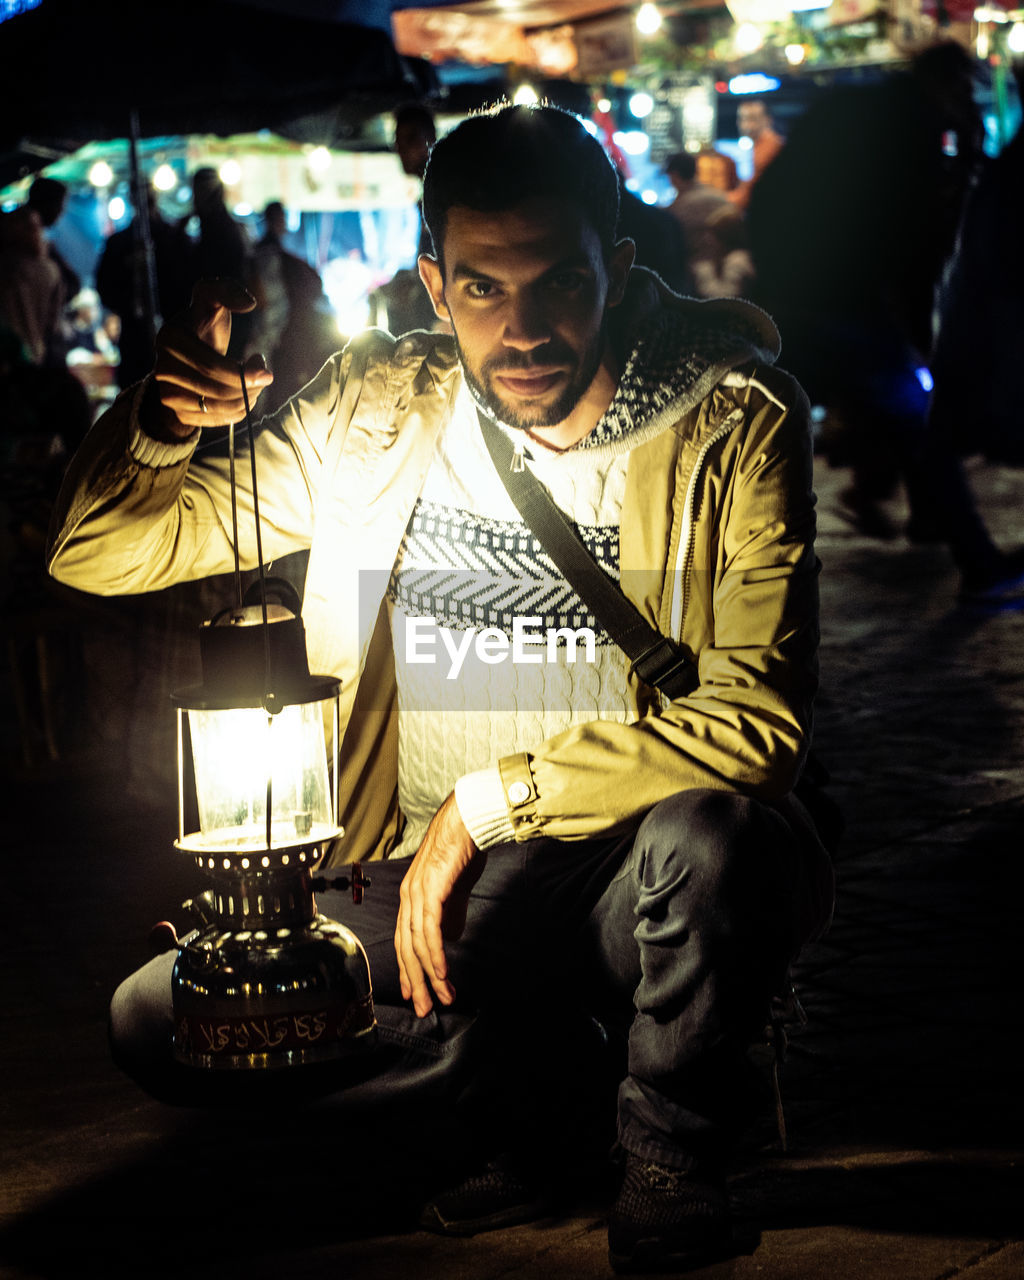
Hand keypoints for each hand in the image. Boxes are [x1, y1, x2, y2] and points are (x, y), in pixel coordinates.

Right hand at [146, 277, 273, 438]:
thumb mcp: (212, 297)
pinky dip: (236, 412)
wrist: (187, 349)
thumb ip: (228, 290)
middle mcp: (162, 369)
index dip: (243, 373)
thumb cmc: (204, 320)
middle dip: (248, 387)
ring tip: (255, 384)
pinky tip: (243, 395)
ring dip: (246, 400)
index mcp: (170, 339)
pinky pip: (215, 422)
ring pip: (217, 409)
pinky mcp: (178, 413)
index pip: (210, 366)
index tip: (267, 371)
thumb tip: (249, 303)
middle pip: (215, 391)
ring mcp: (167, 394)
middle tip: (264, 377)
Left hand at [395, 792, 484, 1017]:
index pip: (403, 939)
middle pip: (405, 947)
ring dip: (429, 975)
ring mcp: (417, 892)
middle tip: (424, 1007)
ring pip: (416, 944)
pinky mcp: (431, 890)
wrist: (467, 818)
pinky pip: (429, 930)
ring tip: (441, 997)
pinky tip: (443, 973)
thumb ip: (449, 910)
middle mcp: (408, 895)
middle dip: (415, 981)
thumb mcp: (454, 886)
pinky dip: (435, 955)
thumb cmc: (462, 848)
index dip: (408, 967)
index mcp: (410, 895)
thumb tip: (449, 935)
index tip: (414, 991)